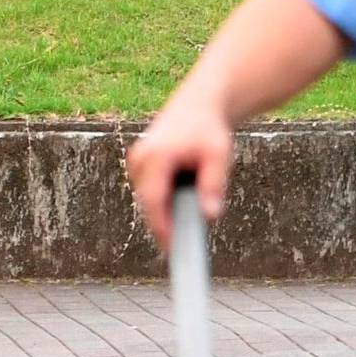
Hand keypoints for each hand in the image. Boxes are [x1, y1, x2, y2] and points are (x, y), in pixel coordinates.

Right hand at [127, 94, 233, 249]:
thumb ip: (214, 185)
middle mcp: (140, 159)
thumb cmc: (208, 130)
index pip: (154, 201)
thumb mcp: (218, 156)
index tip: (173, 251)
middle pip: (149, 204)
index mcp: (156, 155)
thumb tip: (210, 216)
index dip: (162, 229)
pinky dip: (164, 201)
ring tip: (189, 216)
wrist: (198, 105)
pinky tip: (181, 200)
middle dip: (166, 224)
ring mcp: (136, 161)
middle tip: (188, 245)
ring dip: (166, 211)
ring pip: (148, 200)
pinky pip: (149, 192)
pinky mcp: (139, 165)